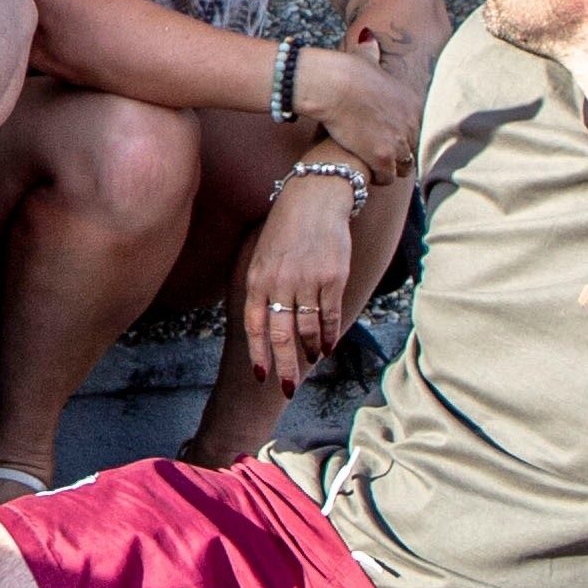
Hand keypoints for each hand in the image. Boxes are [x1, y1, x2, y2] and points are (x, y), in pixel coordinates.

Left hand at [238, 166, 365, 391]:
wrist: (314, 197)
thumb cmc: (285, 228)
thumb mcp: (260, 255)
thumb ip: (261, 288)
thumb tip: (264, 321)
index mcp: (257, 279)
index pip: (255, 326)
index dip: (258, 353)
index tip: (261, 375)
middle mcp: (279, 283)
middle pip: (281, 336)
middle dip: (284, 367)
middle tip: (288, 389)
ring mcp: (306, 282)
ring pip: (307, 330)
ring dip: (308, 352)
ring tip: (310, 364)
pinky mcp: (331, 278)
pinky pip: (329, 316)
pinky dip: (328, 335)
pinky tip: (327, 347)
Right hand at [305, 34, 422, 176]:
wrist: (333, 85)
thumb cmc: (345, 69)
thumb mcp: (365, 57)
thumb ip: (370, 51)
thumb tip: (368, 37)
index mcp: (413, 104)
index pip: (419, 129)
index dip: (404, 135)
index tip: (390, 138)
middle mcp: (412, 124)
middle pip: (414, 150)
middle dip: (400, 155)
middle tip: (383, 156)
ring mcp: (398, 142)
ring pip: (404, 168)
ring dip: (390, 169)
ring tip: (375, 168)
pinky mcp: (381, 157)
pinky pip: (386, 178)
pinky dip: (376, 178)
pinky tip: (366, 173)